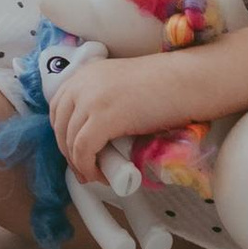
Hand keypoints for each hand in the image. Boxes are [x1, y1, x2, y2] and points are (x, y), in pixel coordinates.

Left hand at [54, 53, 193, 188]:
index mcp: (87, 72)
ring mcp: (91, 99)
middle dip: (68, 151)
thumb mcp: (122, 86)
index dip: (63, 133)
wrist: (189, 80)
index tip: (74, 150)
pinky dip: (88, 167)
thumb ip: (104, 100)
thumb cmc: (166, 85)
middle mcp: (83, 82)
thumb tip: (96, 133)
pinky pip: (83, 150)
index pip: (58, 106)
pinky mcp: (103, 117)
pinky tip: (101, 175)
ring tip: (96, 175)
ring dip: (80, 164)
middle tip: (83, 169)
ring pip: (70, 140)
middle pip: (59, 124)